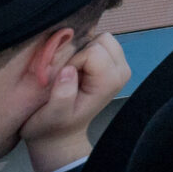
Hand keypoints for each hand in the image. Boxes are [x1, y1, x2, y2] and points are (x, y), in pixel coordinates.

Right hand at [21, 31, 130, 171]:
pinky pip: (96, 41)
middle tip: (67, 74)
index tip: (64, 79)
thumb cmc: (52, 126)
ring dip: (81, 50)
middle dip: (80, 52)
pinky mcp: (109, 61)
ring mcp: (117, 65)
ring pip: (101, 37)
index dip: (73, 61)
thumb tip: (68, 70)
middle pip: (103, 39)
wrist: (59, 134)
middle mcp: (120, 71)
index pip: (94, 52)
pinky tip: (74, 69)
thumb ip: (62, 95)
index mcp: (110, 82)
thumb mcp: (53, 115)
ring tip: (70, 73)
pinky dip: (81, 50)